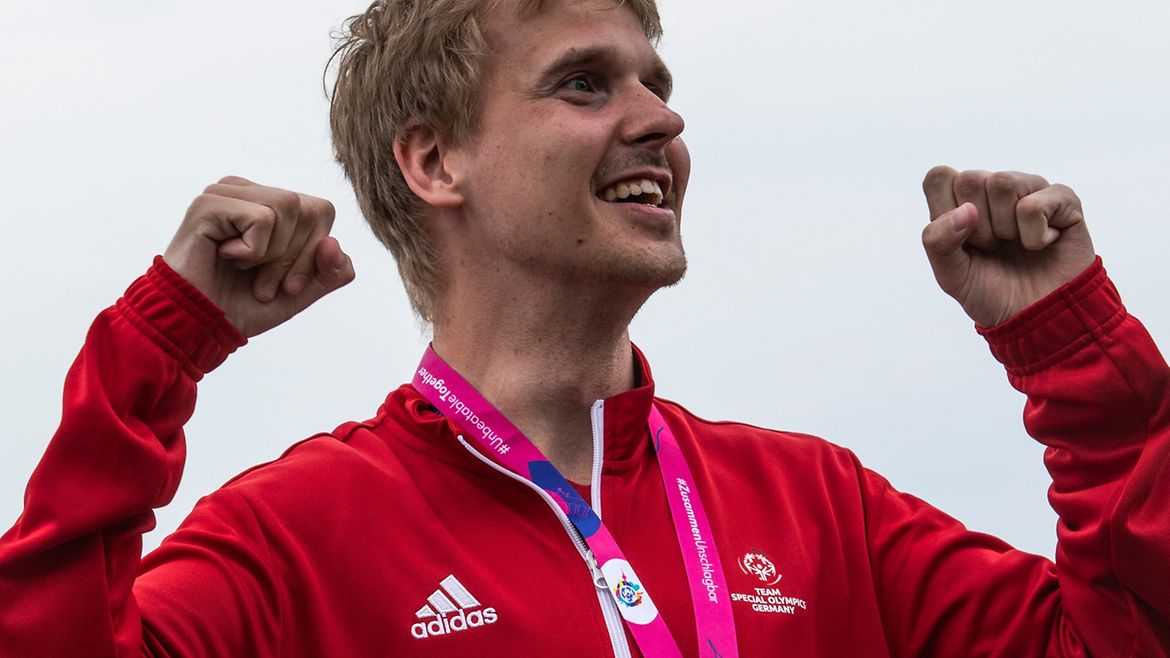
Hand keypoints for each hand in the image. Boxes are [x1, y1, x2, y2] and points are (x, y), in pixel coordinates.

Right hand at [162, 176, 355, 336]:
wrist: (198, 325)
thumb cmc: (242, 305)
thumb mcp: (301, 292)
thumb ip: (332, 271)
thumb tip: (334, 243)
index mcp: (271, 204)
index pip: (321, 210)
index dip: (314, 254)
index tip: (288, 286)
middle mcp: (250, 192)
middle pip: (310, 209)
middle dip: (296, 259)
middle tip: (263, 285)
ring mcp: (227, 193)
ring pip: (290, 207)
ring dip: (274, 255)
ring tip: (245, 271)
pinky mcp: (209, 203)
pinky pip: (263, 218)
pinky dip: (253, 251)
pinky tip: (225, 257)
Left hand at [920, 167, 1095, 326]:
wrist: (1037, 317)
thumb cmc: (991, 291)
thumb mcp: (950, 274)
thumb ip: (937, 242)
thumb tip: (965, 210)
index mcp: (962, 200)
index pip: (939, 177)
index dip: (944, 211)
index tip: (961, 241)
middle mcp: (994, 189)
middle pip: (970, 179)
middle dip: (977, 226)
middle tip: (992, 247)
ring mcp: (1030, 189)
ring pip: (1003, 183)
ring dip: (1006, 227)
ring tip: (1015, 244)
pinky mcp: (1063, 199)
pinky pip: (1035, 205)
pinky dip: (1034, 236)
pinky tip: (1043, 244)